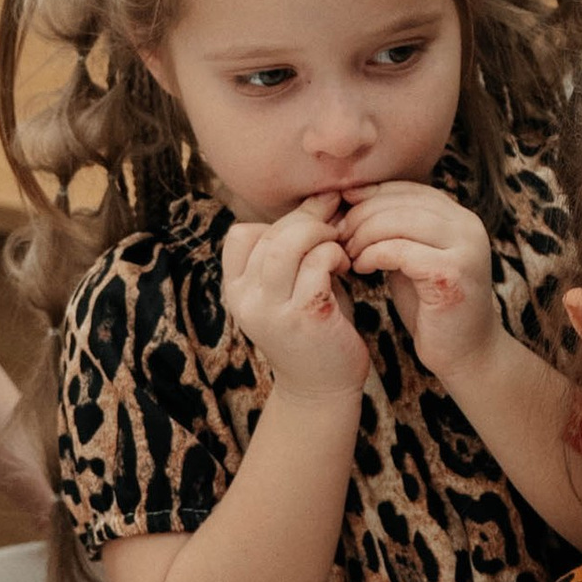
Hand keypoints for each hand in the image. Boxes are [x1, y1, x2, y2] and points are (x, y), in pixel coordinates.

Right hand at [220, 198, 367, 400]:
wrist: (322, 386)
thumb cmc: (313, 326)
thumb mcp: (290, 286)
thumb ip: (293, 250)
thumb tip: (323, 196)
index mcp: (236, 290)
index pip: (240, 234)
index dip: (279, 221)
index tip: (310, 222)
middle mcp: (246, 300)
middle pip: (270, 234)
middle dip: (309, 219)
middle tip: (336, 222)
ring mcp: (271, 310)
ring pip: (290, 243)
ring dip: (322, 234)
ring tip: (338, 246)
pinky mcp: (304, 317)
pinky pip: (318, 264)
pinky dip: (335, 255)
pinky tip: (345, 267)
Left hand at [340, 182, 502, 390]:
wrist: (463, 352)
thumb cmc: (431, 307)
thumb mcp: (413, 259)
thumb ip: (397, 231)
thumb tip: (353, 201)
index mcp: (460, 217)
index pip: (409, 189)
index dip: (371, 195)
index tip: (340, 211)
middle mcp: (468, 225)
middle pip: (402, 202)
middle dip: (362, 215)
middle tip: (337, 235)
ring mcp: (464, 248)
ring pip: (399, 222)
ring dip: (363, 235)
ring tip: (347, 253)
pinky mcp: (452, 273)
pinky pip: (401, 251)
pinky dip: (373, 255)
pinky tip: (360, 267)